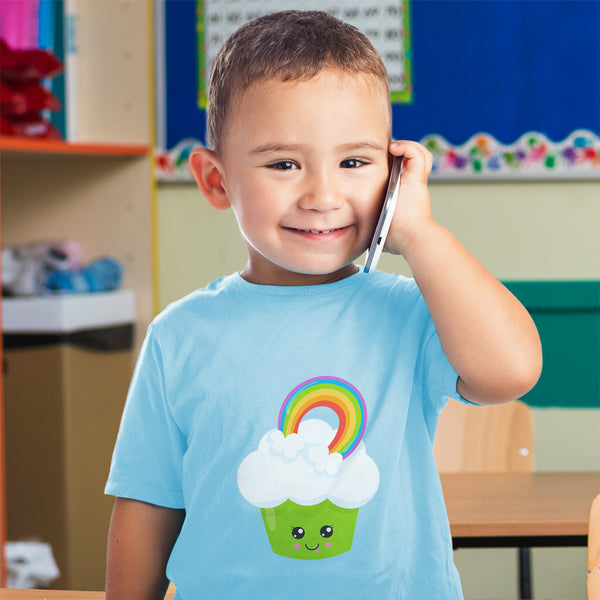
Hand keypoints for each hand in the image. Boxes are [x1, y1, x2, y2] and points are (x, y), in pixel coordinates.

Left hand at [383, 140, 434, 256]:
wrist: (410, 238)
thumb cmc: (395, 238)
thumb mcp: (380, 228)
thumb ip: (374, 225)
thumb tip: (364, 234)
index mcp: (404, 194)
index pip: (403, 172)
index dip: (393, 165)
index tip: (376, 164)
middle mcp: (412, 185)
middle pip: (414, 160)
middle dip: (400, 153)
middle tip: (383, 152)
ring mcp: (416, 180)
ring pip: (419, 154)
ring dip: (407, 148)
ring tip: (392, 149)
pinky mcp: (417, 177)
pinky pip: (416, 153)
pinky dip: (407, 147)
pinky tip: (394, 149)